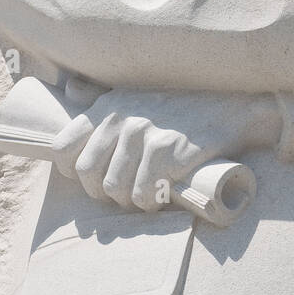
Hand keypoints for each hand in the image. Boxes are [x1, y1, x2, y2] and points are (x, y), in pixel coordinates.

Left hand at [49, 90, 279, 210]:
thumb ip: (100, 95)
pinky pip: (143, 195)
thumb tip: (70, 90)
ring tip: (145, 196)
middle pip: (88, 174)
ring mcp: (145, 135)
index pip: (65, 148)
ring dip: (129, 201)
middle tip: (123, 194)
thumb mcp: (135, 93)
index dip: (74, 172)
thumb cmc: (180, 106)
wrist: (229, 107)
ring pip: (116, 189)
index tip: (94, 180)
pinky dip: (150, 204)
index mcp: (108, 107)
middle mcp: (122, 119)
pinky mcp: (168, 152)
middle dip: (102, 192)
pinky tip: (162, 196)